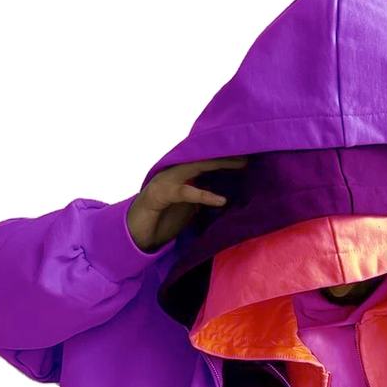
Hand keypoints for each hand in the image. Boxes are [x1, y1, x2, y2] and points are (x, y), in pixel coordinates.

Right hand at [127, 156, 248, 251]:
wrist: (136, 233)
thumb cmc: (164, 220)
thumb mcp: (191, 208)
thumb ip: (205, 199)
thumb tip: (230, 198)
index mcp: (182, 174)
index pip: (207, 159)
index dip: (227, 156)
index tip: (249, 153)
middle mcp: (174, 172)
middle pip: (204, 157)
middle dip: (227, 154)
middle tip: (250, 153)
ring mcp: (165, 180)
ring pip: (196, 166)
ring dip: (219, 164)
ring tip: (241, 165)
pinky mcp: (160, 195)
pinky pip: (185, 192)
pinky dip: (204, 195)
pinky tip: (221, 200)